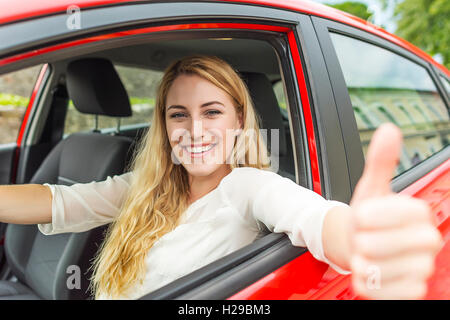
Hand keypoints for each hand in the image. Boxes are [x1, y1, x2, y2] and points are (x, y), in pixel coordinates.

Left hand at [349, 123, 443, 299]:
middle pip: (396, 244)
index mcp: (419, 213)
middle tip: (360, 237)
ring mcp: (422, 267)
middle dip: (367, 239)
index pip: (408, 212)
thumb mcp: (371, 188)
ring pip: (391, 270)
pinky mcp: (412, 290)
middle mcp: (427, 241)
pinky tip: (368, 274)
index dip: (378, 214)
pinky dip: (372, 284)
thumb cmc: (367, 218)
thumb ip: (381, 162)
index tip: (361, 214)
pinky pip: (393, 292)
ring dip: (366, 262)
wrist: (359, 245)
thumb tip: (389, 129)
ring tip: (362, 255)